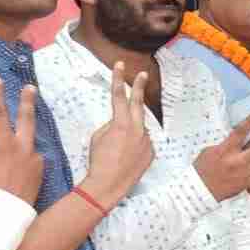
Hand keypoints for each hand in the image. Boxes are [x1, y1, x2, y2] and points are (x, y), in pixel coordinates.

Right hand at [0, 77, 43, 204]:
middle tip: (30, 87)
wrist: (4, 210)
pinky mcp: (42, 169)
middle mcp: (22, 147)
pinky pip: (31, 162)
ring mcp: (35, 157)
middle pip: (26, 118)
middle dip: (27, 101)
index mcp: (3, 143)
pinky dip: (24, 166)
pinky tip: (17, 178)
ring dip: (19, 153)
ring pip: (27, 146)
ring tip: (8, 170)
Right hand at [82, 64, 154, 205]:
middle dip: (139, 87)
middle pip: (138, 104)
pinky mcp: (151, 153)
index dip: (118, 79)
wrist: (109, 185)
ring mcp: (147, 141)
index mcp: (121, 123)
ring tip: (118, 149)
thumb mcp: (99, 137)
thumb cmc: (98, 160)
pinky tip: (126, 158)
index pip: (118, 96)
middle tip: (143, 74)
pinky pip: (143, 143)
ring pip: (139, 129)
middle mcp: (138, 129)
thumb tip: (120, 123)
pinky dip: (134, 147)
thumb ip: (112, 125)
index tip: (120, 65)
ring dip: (130, 133)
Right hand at [194, 113, 249, 200]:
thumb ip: (225, 145)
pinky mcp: (246, 183)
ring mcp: (243, 173)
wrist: (200, 191)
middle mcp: (237, 161)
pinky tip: (245, 170)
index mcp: (226, 150)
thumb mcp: (209, 151)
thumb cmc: (202, 169)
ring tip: (246, 159)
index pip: (240, 131)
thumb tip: (235, 140)